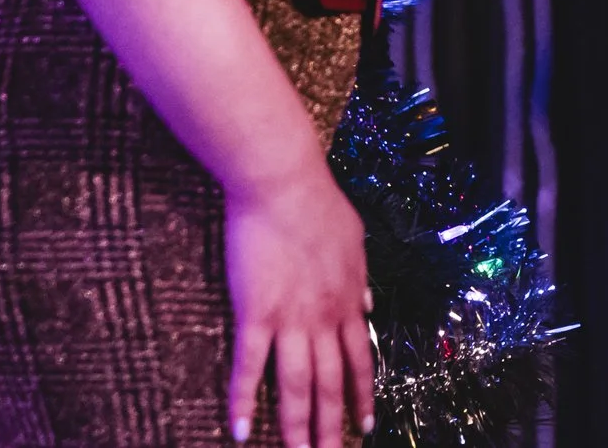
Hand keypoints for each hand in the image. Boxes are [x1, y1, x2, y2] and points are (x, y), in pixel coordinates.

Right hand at [225, 159, 373, 446]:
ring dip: (297, 426)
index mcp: (349, 300)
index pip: (361, 359)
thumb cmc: (319, 205)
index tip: (367, 425)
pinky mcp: (255, 314)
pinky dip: (242, 401)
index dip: (364, 395)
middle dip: (332, 426)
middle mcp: (324, 317)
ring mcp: (290, 319)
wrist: (284, 185)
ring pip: (295, 385)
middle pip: (329, 383)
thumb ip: (362, 278)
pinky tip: (238, 430)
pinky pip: (248, 367)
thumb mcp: (355, 241)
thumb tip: (369, 305)